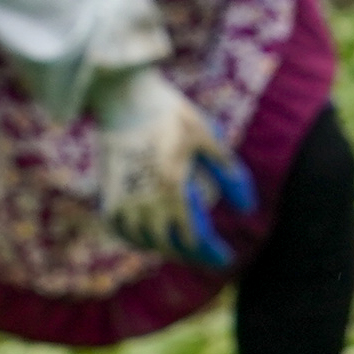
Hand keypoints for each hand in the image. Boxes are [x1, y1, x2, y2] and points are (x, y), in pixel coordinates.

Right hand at [92, 67, 256, 269]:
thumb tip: (248, 209)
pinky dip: (137, 237)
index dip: (211, 252)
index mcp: (171, 189)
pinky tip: (151, 236)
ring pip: (142, 240)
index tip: (226, 257)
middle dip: (191, 255)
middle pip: (168, 245)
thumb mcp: (208, 138)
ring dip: (164, 247)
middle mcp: (143, 200)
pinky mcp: (106, 192)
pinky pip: (120, 228)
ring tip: (184, 246)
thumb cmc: (171, 114)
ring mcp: (121, 198)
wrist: (123, 97)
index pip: (193, 237)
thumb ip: (230, 173)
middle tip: (208, 255)